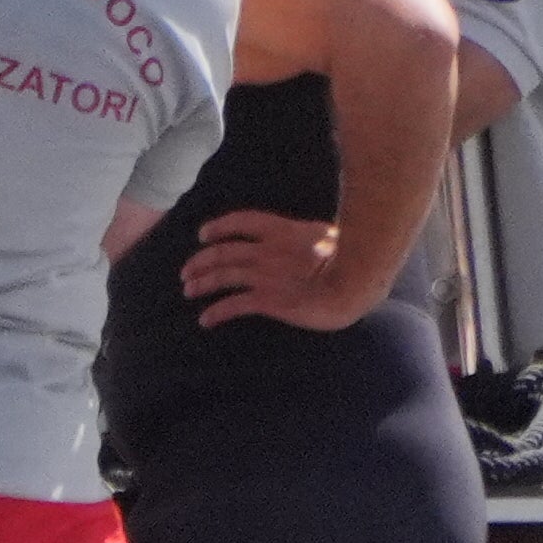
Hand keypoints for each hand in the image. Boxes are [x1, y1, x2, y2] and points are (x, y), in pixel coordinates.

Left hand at [179, 208, 377, 332]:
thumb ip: (306, 236)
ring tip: (189, 291)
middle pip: (224, 251)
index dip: (218, 227)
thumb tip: (306, 236)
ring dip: (202, 283)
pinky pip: (234, 305)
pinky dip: (216, 312)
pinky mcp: (269, 300)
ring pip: (223, 276)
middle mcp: (267, 250)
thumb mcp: (325, 235)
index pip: (241, 222)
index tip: (203, 235)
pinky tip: (205, 320)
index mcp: (282, 230)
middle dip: (200, 261)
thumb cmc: (352, 258)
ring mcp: (266, 274)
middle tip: (186, 272)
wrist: (357, 280)